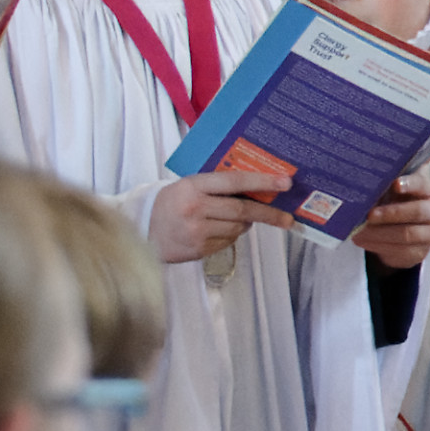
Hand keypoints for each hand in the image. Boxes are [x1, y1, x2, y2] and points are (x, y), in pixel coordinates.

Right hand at [149, 171, 282, 264]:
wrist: (142, 229)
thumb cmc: (172, 203)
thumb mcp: (190, 186)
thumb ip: (218, 186)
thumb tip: (258, 188)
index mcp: (194, 186)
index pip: (235, 181)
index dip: (262, 181)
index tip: (285, 183)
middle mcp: (195, 208)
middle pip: (242, 209)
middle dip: (269, 213)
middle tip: (287, 218)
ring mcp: (196, 231)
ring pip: (237, 228)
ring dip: (245, 224)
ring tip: (237, 219)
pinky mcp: (198, 249)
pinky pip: (227, 242)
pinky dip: (231, 236)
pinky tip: (219, 230)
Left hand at [360, 173, 429, 268]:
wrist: (400, 232)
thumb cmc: (394, 205)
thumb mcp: (390, 193)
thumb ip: (383, 186)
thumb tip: (363, 187)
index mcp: (426, 191)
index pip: (421, 184)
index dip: (409, 184)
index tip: (395, 185)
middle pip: (418, 211)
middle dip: (391, 213)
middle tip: (369, 215)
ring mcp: (429, 233)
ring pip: (407, 234)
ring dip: (380, 233)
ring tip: (359, 231)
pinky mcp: (420, 252)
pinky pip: (400, 251)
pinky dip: (377, 245)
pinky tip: (363, 240)